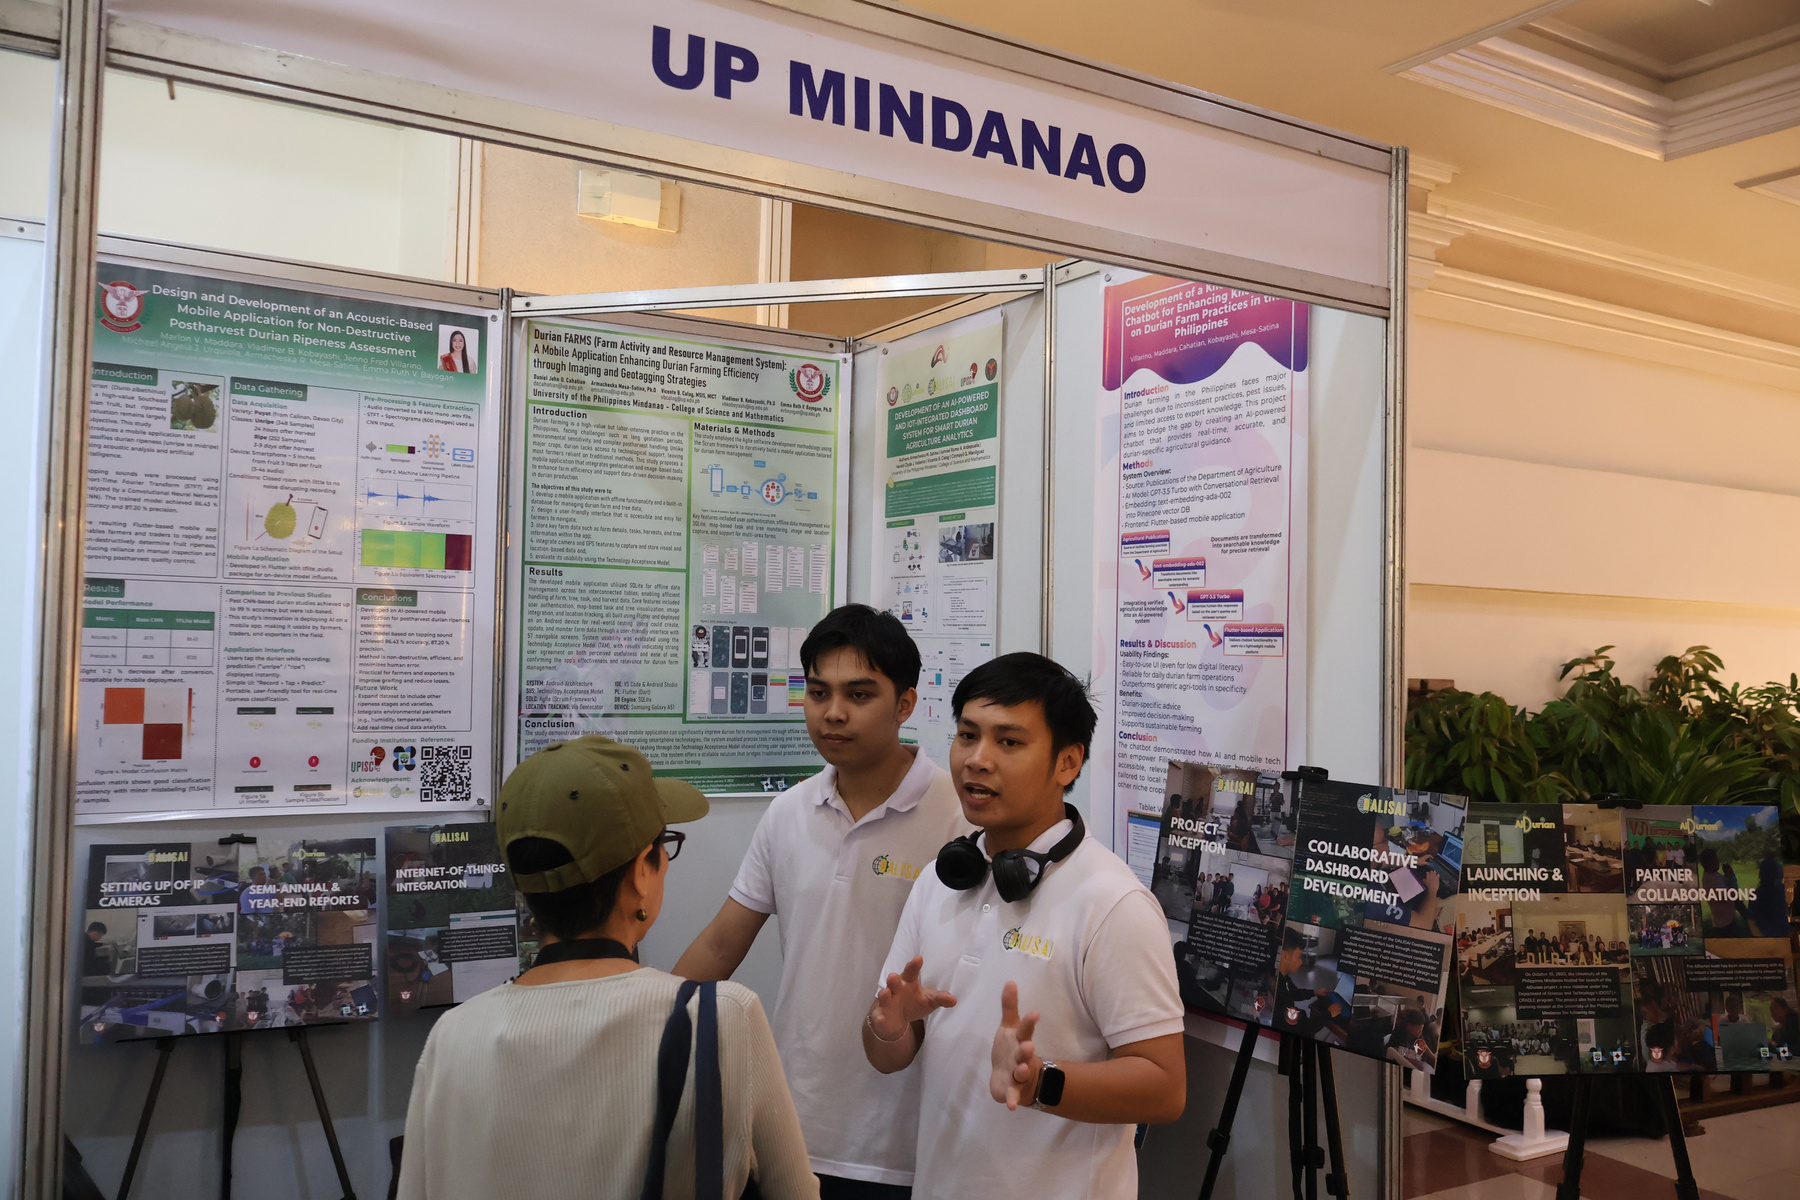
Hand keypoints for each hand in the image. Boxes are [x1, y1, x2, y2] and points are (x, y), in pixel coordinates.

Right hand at [871, 956, 956, 1039]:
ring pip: (884, 997)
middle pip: (894, 982)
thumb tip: (953, 1000)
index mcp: (908, 982)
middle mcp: (895, 990)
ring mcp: (886, 1002)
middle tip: (894, 975)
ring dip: (884, 994)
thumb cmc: (913, 1003)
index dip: (914, 965)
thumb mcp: (928, 1000)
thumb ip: (940, 998)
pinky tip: (880, 1019)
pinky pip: (879, 1016)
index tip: (918, 959)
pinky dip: (879, 1018)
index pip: (911, 971)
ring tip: (886, 992)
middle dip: (893, 979)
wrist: (895, 1019)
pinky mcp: (881, 1015)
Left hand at [990, 981, 1041, 1109]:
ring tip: (1022, 1070)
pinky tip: (1011, 1106)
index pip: (1025, 1030)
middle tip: (1028, 1046)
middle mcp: (1022, 1058)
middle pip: (1025, 1053)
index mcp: (1020, 1041)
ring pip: (1021, 1073)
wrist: (1014, 1077)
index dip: (1029, 1022)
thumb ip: (1009, 1006)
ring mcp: (1018, 1075)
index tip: (1034, 1013)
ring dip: (1022, 1072)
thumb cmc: (1012, 1048)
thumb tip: (1010, 981)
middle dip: (1026, 1050)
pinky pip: (1012, 1096)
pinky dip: (1012, 1101)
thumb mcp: (1009, 1027)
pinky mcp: (1011, 1091)